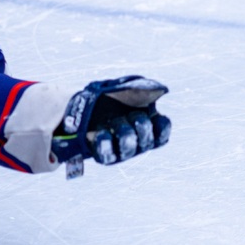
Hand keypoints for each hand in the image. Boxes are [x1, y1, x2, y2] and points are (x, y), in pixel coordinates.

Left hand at [51, 76, 170, 169]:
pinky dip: (105, 141)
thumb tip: (160, 89)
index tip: (153, 114)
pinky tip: (102, 132)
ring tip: (113, 121)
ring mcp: (121, 152)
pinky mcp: (104, 156)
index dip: (161, 125)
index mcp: (148, 129)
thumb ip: (144, 87)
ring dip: (123, 131)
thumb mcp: (127, 88)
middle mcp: (137, 144)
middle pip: (147, 140)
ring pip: (129, 147)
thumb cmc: (110, 98)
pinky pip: (107, 154)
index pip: (163, 134)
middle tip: (130, 115)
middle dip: (139, 124)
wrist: (82, 108)